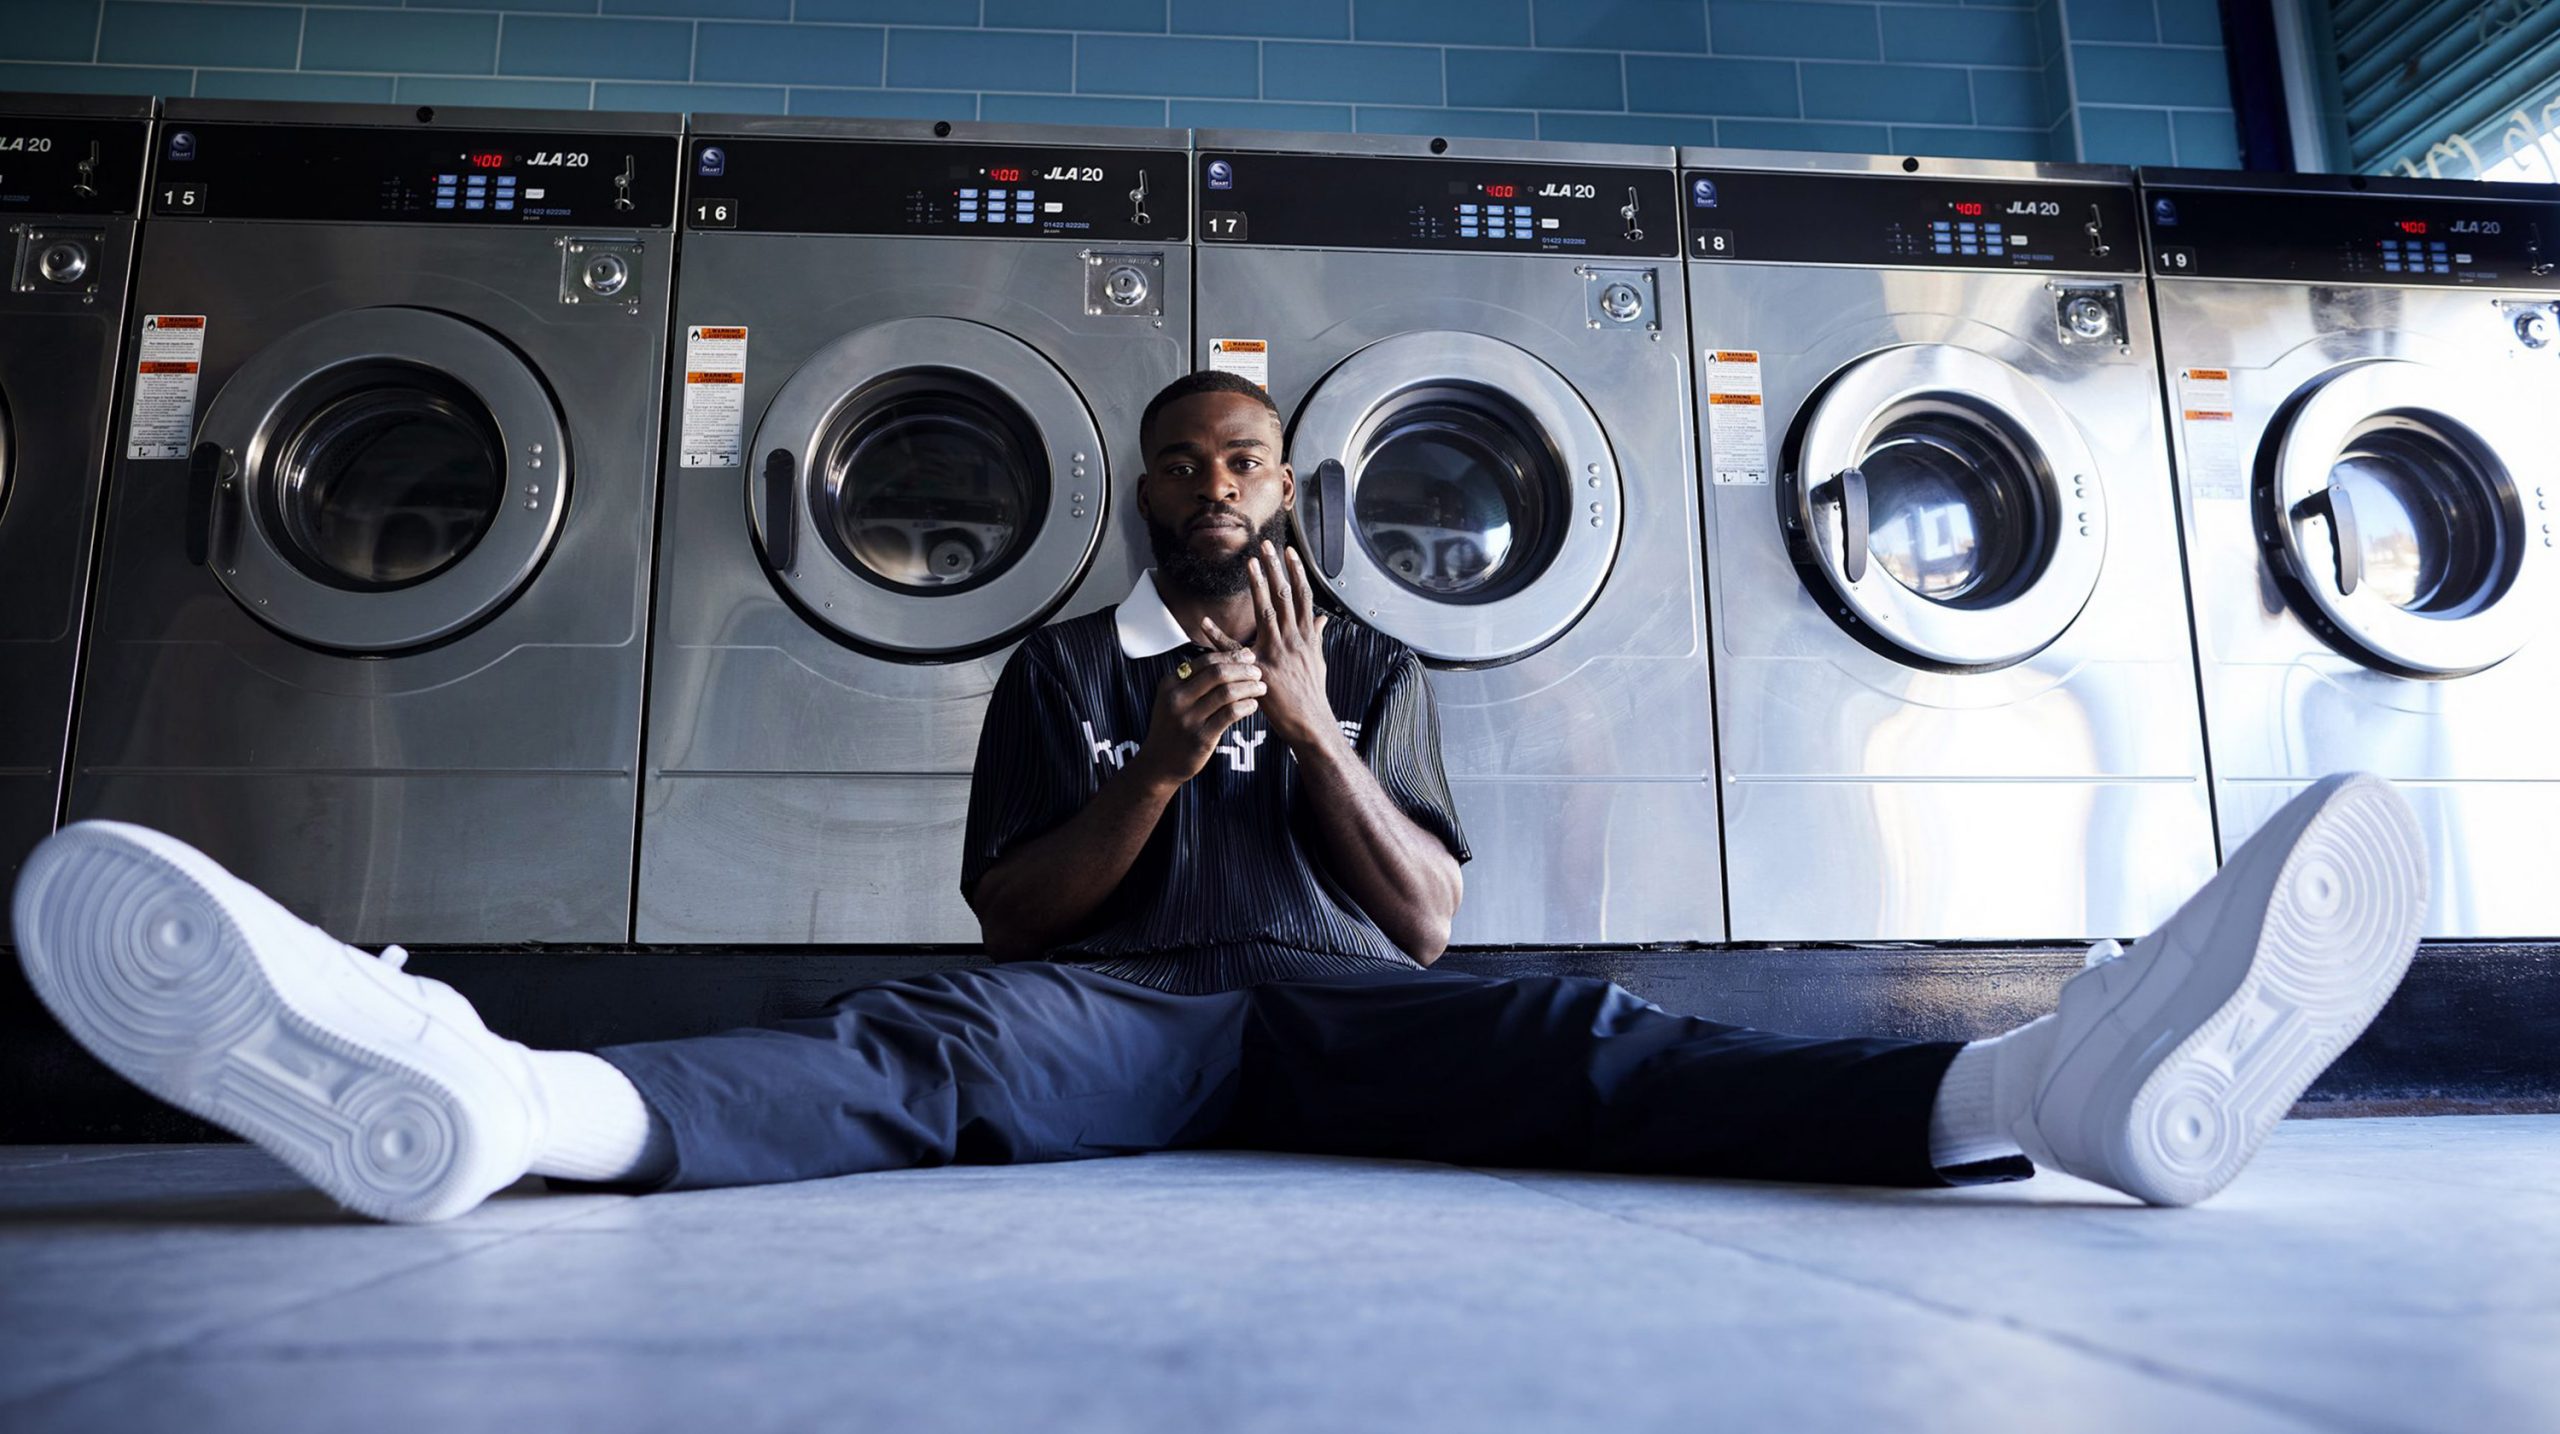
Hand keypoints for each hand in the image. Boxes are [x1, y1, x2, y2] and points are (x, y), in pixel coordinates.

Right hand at [1133, 647, 1264, 785]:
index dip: (1230, 656)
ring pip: (1226, 693)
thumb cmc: (1172, 727)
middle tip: (1257, 672)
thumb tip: (1227, 661)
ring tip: (1261, 688)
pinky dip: (1246, 706)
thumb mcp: (1172, 699)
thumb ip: (1192, 681)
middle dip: (1243, 669)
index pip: (1206, 661)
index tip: (1248, 656)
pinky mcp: (1201, 737)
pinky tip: (1253, 705)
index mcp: (1170, 684)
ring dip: (1249, 687)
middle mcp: (1178, 698)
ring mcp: (1188, 718)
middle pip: (1218, 673)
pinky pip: (1230, 715)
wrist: (1159, 763)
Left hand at [1201, 539, 1330, 749]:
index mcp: (1308, 636)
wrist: (1311, 722)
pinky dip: (1218, 636)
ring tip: (1250, 564)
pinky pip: (1234, 650)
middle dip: (1276, 568)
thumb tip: (1323, 620)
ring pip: (1268, 612)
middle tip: (1265, 545)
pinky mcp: (1262, 670)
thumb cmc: (1313, 693)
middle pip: (1286, 596)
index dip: (1296, 572)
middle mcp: (1295, 639)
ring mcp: (1278, 653)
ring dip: (1259, 586)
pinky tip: (1204, 623)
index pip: (1303, 596)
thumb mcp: (1319, 661)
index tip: (1289, 551)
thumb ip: (1317, 637)